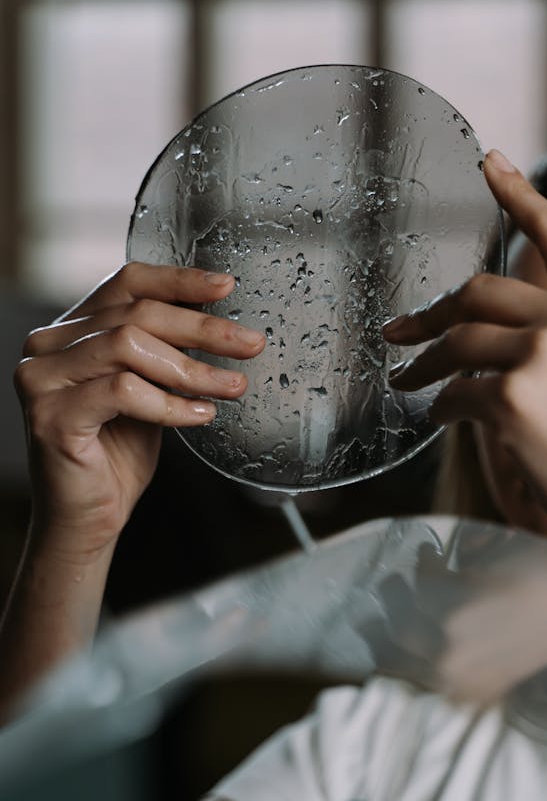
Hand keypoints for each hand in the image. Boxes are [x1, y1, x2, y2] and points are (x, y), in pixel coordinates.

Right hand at [15, 263, 264, 558]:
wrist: (88, 519)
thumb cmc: (118, 456)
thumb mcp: (148, 390)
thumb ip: (164, 353)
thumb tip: (220, 321)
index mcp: (69, 330)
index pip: (126, 283)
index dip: (179, 281)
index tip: (226, 287)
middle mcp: (46, 345)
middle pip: (136, 314)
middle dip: (202, 329)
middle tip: (250, 344)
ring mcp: (42, 378)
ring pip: (129, 346)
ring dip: (192, 368)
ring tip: (232, 387)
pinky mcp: (51, 415)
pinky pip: (124, 392)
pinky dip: (171, 403)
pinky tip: (201, 416)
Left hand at [384, 150, 546, 577]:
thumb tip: (494, 339)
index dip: (519, 193)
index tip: (488, 161)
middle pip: (480, 291)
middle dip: (431, 311)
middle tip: (399, 331)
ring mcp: (545, 357)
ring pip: (458, 341)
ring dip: (423, 362)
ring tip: (407, 380)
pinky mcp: (513, 401)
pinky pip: (452, 395)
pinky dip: (439, 408)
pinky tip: (442, 420)